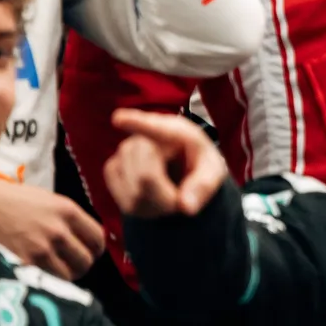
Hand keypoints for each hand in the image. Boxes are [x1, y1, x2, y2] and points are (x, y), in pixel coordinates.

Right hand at [0, 181, 103, 280]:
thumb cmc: (13, 200)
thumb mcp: (48, 199)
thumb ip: (67, 218)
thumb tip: (82, 237)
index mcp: (67, 210)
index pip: (97, 237)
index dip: (97, 248)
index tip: (92, 252)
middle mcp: (58, 230)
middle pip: (87, 260)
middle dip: (83, 264)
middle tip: (75, 265)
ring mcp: (42, 249)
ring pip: (70, 275)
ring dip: (67, 276)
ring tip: (59, 273)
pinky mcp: (25, 264)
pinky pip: (48, 281)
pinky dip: (49, 282)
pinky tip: (44, 276)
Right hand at [107, 107, 227, 219]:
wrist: (185, 169)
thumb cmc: (200, 166)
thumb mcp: (212, 174)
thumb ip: (203, 188)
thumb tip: (186, 206)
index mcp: (176, 131)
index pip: (154, 127)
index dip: (134, 122)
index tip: (118, 119)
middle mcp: (146, 135)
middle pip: (145, 177)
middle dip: (163, 197)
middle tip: (178, 200)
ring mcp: (125, 150)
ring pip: (132, 190)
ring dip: (152, 204)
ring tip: (166, 197)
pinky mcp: (112, 166)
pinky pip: (118, 194)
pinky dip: (135, 205)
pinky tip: (149, 199)